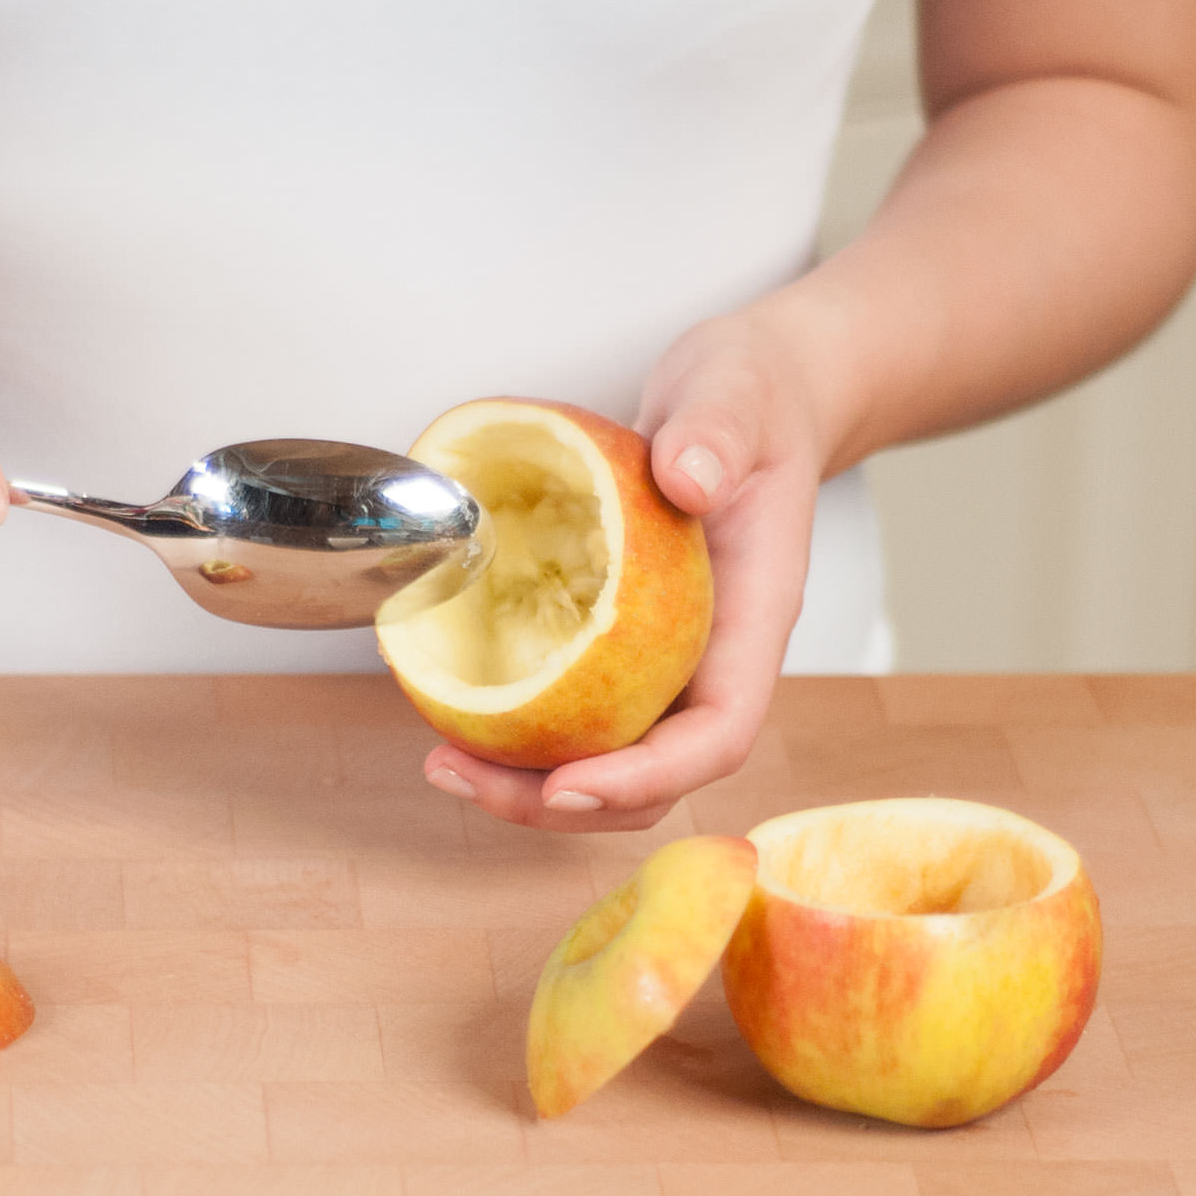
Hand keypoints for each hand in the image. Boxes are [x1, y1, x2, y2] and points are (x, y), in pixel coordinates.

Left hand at [424, 310, 829, 831]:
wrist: (752, 395)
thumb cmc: (754, 398)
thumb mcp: (738, 393)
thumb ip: (718, 433)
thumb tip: (688, 477)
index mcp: (752, 620)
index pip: (719, 734)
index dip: (648, 776)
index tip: (566, 783)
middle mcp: (711, 658)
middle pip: (654, 776)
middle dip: (562, 801)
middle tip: (458, 777)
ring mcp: (666, 657)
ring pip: (609, 755)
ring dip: (528, 780)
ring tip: (442, 765)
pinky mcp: (622, 642)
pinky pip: (576, 707)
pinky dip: (517, 726)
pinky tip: (451, 709)